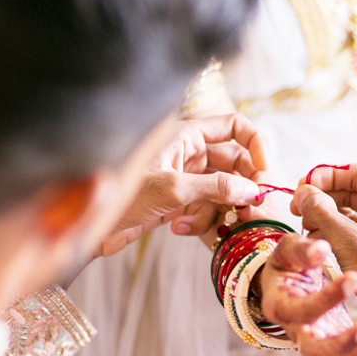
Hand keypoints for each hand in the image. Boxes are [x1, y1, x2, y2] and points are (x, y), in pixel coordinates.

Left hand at [98, 114, 267, 255]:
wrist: (91, 227)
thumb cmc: (122, 196)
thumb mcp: (173, 189)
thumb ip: (216, 188)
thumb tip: (253, 190)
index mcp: (187, 134)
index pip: (235, 126)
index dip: (257, 144)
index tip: (265, 171)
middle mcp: (190, 152)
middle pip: (236, 162)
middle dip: (244, 186)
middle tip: (252, 209)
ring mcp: (186, 178)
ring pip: (224, 190)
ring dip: (221, 209)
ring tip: (207, 224)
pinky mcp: (180, 202)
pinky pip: (208, 209)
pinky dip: (202, 221)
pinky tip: (181, 229)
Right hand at [258, 233, 356, 355]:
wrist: (296, 280)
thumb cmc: (293, 262)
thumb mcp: (291, 249)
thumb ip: (303, 249)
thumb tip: (321, 249)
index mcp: (281, 306)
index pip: (301, 310)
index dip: (327, 298)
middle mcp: (298, 333)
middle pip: (315, 351)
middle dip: (344, 343)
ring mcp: (322, 344)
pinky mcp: (343, 350)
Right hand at [289, 164, 356, 339]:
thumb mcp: (347, 241)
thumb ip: (321, 211)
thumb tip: (302, 191)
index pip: (355, 173)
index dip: (324, 176)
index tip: (300, 187)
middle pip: (350, 190)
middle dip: (322, 198)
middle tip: (296, 208)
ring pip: (349, 211)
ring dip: (324, 216)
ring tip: (305, 228)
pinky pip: (352, 230)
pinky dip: (332, 232)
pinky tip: (316, 242)